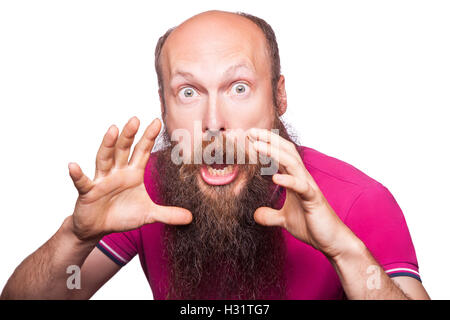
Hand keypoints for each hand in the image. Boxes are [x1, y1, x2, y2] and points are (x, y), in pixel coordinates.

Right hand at [68, 117, 191, 241]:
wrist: (98, 227)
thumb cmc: (122, 215)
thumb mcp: (148, 215)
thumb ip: (168, 214)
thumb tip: (190, 218)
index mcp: (133, 174)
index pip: (142, 152)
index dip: (149, 137)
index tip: (157, 122)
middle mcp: (117, 172)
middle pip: (123, 150)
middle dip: (130, 135)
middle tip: (136, 119)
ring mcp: (101, 180)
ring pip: (104, 159)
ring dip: (108, 145)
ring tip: (113, 130)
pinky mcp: (88, 192)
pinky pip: (82, 182)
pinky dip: (77, 174)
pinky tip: (73, 166)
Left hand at [249, 128, 358, 258]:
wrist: (331, 241)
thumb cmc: (311, 225)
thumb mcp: (284, 219)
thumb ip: (270, 215)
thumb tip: (256, 214)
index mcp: (295, 179)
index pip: (280, 156)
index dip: (266, 144)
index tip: (249, 137)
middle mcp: (302, 178)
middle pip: (286, 152)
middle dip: (268, 140)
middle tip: (250, 131)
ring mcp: (309, 187)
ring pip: (292, 163)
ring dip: (274, 152)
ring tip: (257, 145)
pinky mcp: (313, 200)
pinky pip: (301, 187)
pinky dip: (289, 180)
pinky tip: (275, 177)